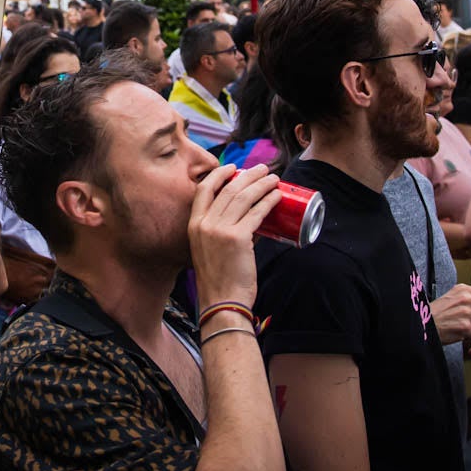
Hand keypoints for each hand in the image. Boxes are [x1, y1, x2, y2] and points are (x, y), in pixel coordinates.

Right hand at [188, 164, 280, 308]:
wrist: (222, 302)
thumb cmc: (218, 280)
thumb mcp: (208, 250)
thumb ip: (220, 233)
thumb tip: (249, 219)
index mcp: (193, 225)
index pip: (204, 189)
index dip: (219, 174)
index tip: (233, 167)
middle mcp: (204, 224)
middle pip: (228, 189)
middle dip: (248, 175)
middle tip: (262, 169)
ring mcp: (220, 230)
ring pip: (244, 197)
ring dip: (261, 184)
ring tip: (274, 179)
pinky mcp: (237, 238)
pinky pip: (257, 213)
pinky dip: (269, 201)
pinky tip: (277, 196)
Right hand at [430, 284, 470, 345]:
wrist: (422, 324)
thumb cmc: (436, 314)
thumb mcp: (451, 298)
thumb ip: (468, 299)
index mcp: (462, 289)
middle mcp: (466, 298)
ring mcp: (466, 313)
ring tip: (464, 328)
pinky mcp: (464, 327)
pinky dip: (469, 337)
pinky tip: (459, 333)